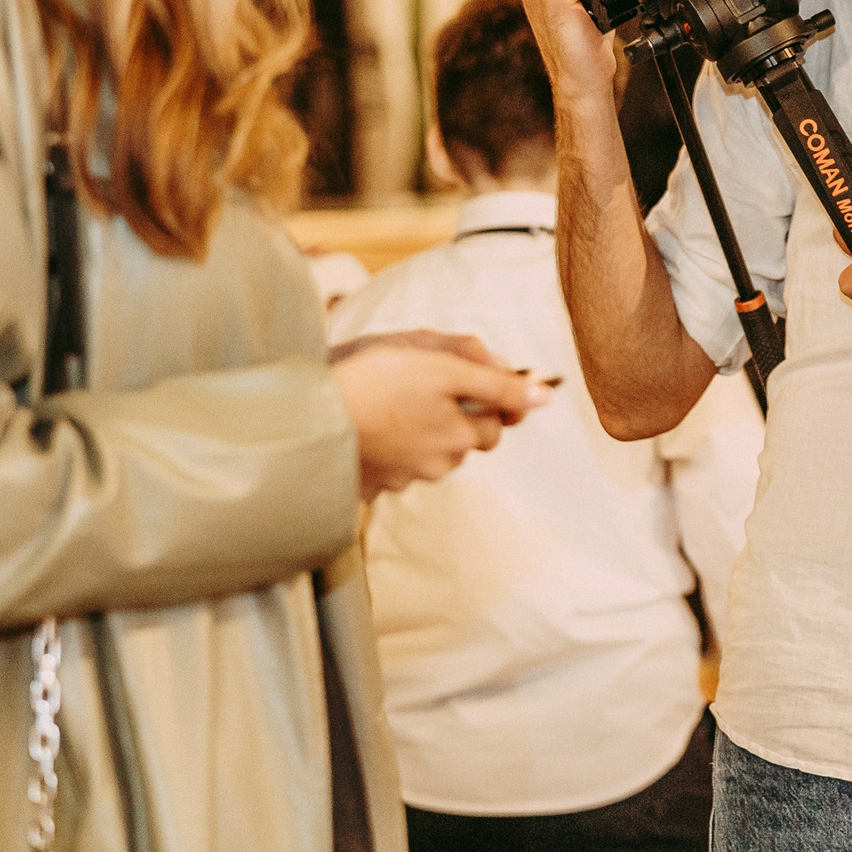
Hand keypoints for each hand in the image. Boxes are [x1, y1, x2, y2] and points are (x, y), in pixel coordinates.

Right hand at [329, 330, 542, 497]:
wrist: (307, 417)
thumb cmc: (375, 381)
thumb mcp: (443, 367)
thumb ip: (497, 383)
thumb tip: (545, 396)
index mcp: (459, 436)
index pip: (498, 422)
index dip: (490, 398)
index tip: (470, 380)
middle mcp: (436, 465)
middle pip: (464, 441)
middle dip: (455, 417)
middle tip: (424, 386)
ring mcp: (401, 478)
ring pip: (429, 453)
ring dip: (421, 431)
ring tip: (391, 402)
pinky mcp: (369, 484)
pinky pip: (392, 464)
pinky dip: (388, 445)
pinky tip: (369, 424)